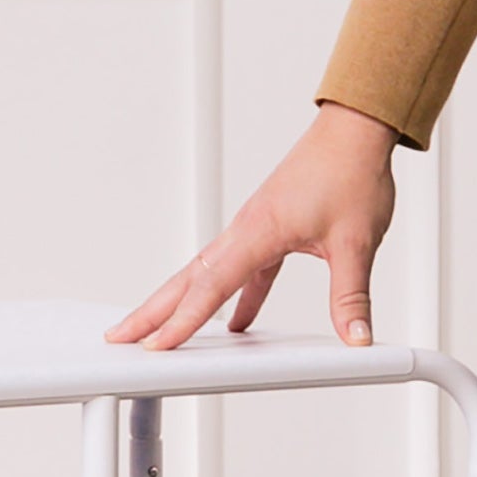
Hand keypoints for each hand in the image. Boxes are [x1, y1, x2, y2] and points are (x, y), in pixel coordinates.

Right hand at [109, 105, 399, 350]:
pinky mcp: (267, 229)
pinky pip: (238, 270)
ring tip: (158, 329)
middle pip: (189, 278)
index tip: (157, 345)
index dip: (183, 320)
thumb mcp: (357, 241)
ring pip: (206, 273)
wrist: (355, 130)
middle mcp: (246, 228)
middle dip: (152, 310)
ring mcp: (252, 228)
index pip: (213, 285)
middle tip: (119, 335)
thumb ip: (351, 293)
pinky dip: (231, 296)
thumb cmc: (351, 172)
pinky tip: (237, 323)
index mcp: (259, 230)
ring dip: (180, 301)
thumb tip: (356, 336)